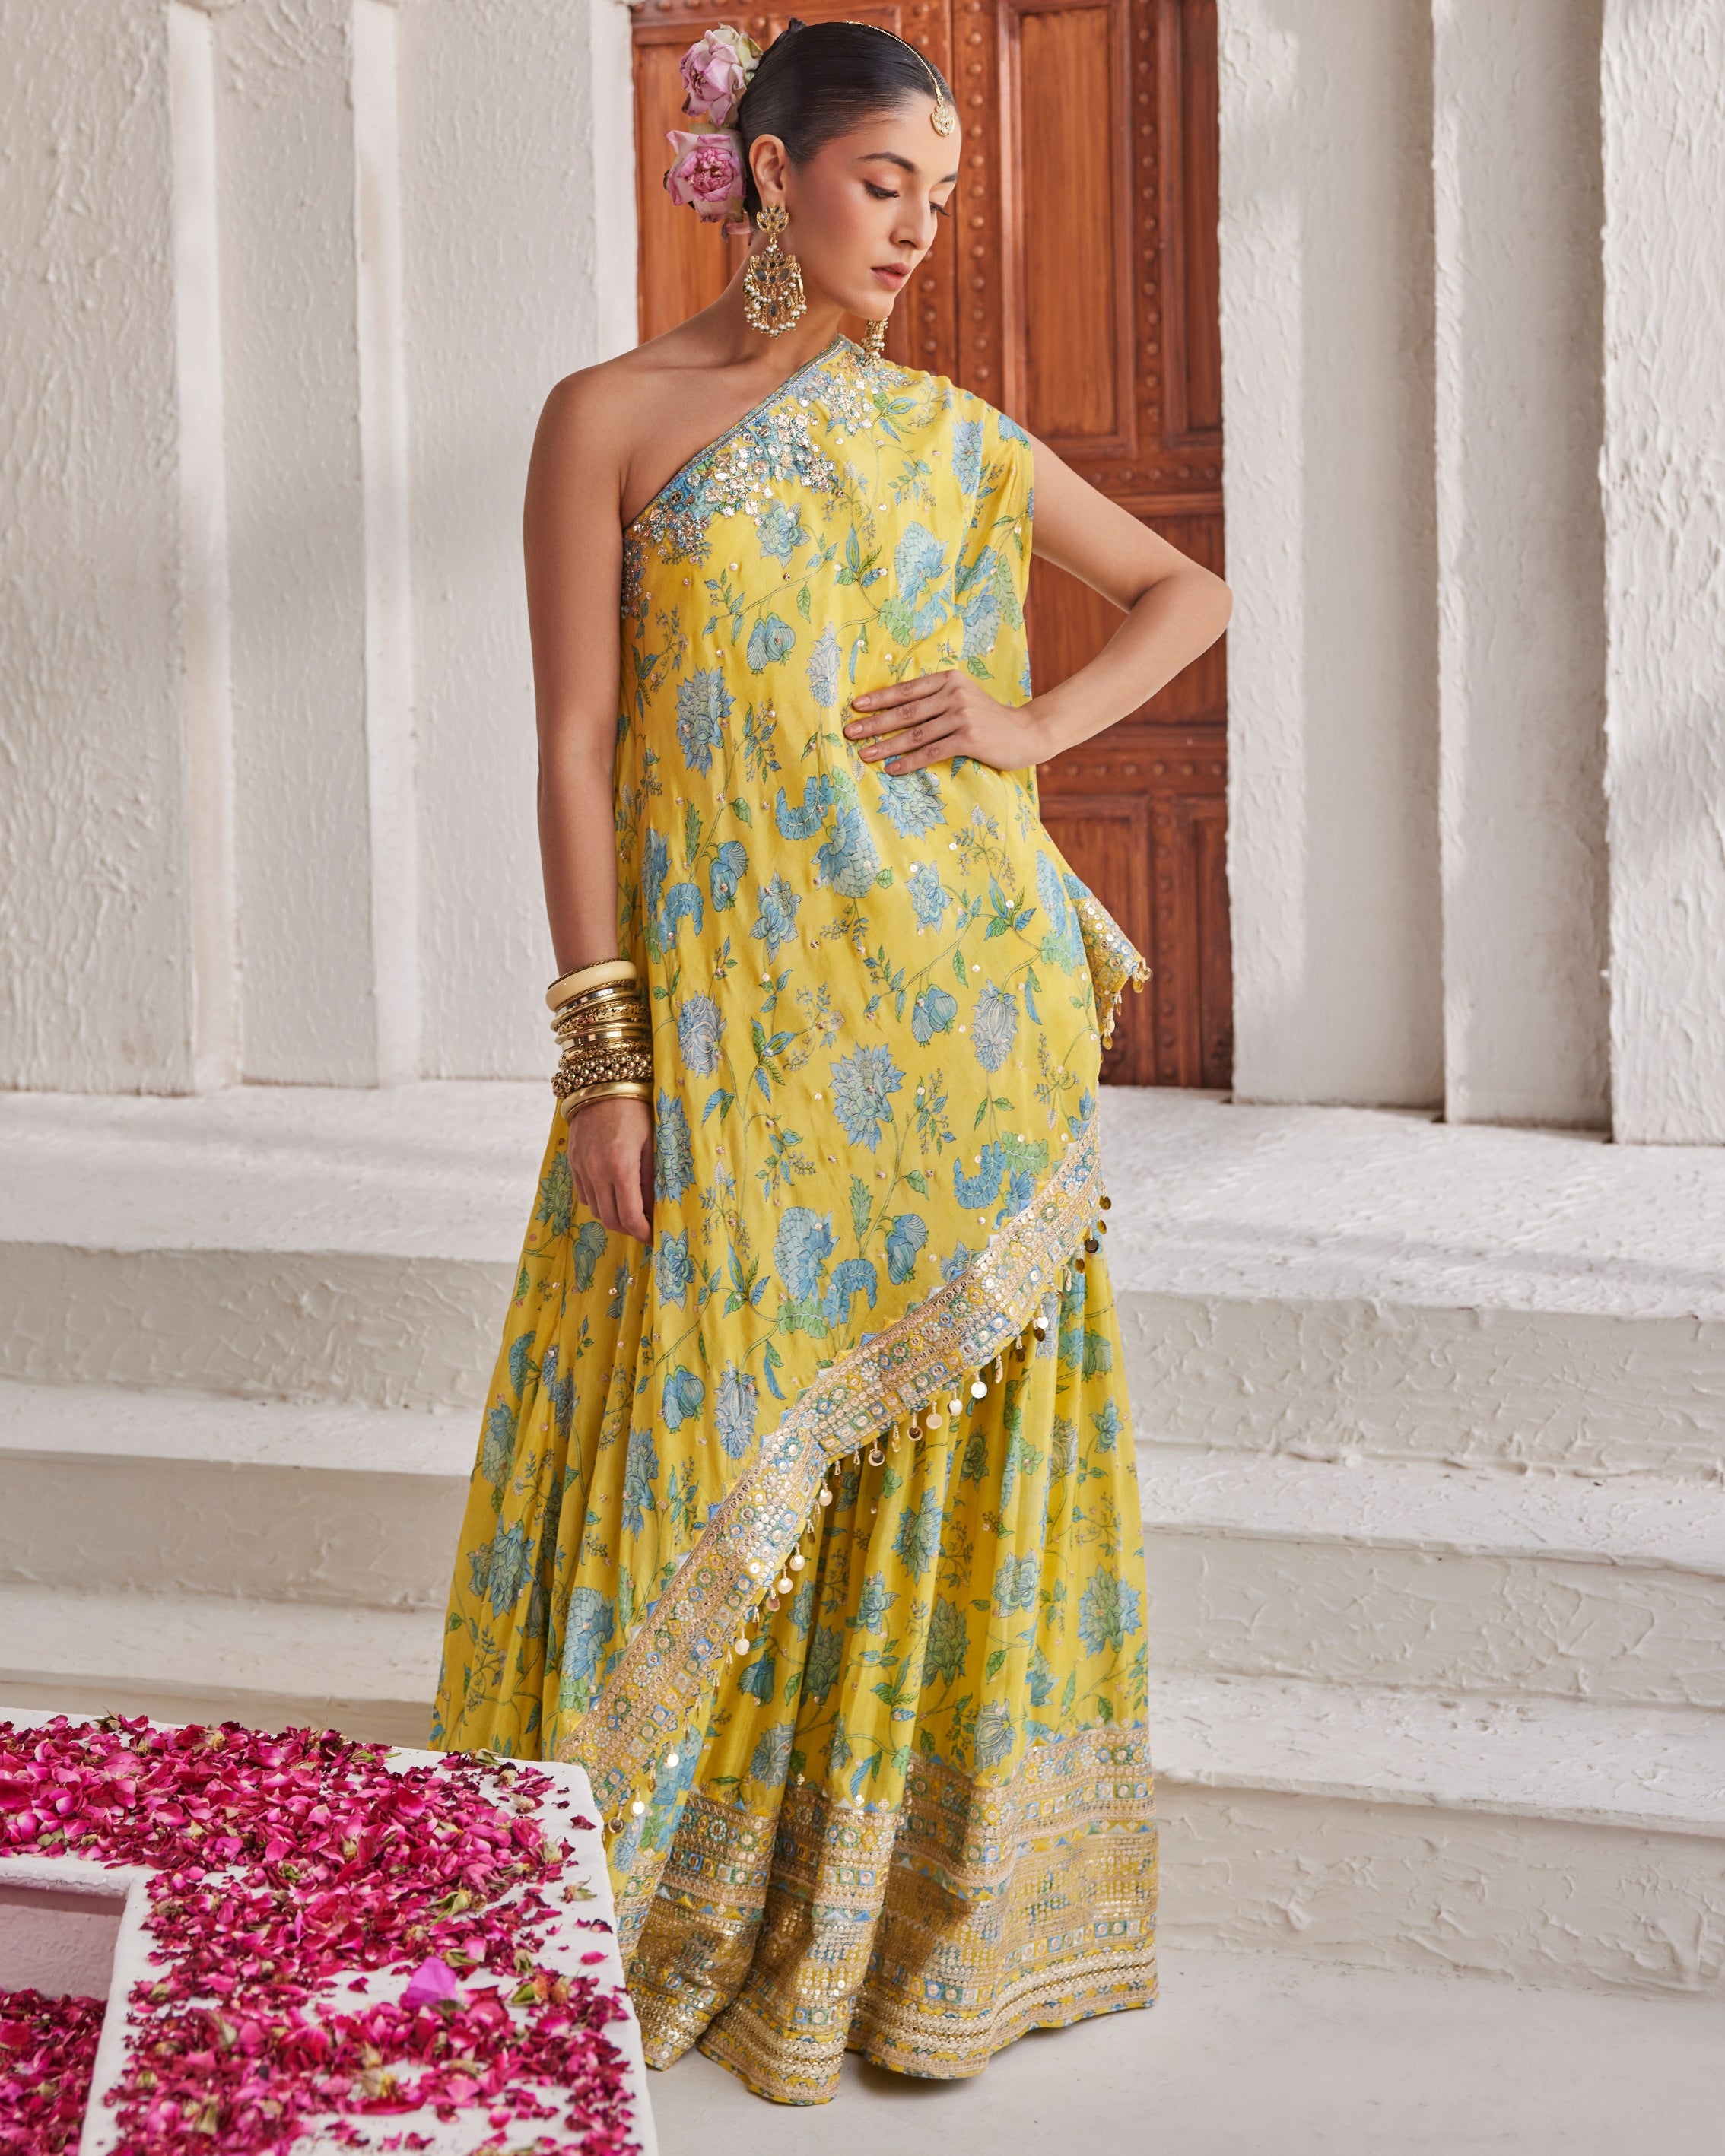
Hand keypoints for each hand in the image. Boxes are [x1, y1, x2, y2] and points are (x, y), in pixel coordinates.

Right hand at [566, 1095, 653, 1243]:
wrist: (603, 1084)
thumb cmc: (637, 1110)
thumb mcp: (652, 1143)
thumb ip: (652, 1179)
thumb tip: (656, 1209)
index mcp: (620, 1167)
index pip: (629, 1216)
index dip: (642, 1232)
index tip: (654, 1237)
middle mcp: (596, 1171)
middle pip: (610, 1219)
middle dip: (629, 1229)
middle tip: (645, 1228)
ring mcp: (582, 1168)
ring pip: (595, 1209)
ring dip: (614, 1217)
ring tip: (631, 1212)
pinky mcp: (574, 1162)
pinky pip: (585, 1194)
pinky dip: (600, 1202)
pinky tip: (614, 1195)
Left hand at [842, 670, 1047, 774]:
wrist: (1026, 732)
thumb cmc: (988, 719)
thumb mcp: (963, 698)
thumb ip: (935, 699)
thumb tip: (895, 712)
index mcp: (948, 680)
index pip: (906, 690)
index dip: (879, 699)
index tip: (855, 707)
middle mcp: (953, 694)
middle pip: (905, 712)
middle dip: (874, 724)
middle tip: (850, 733)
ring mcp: (961, 715)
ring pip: (915, 734)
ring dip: (886, 746)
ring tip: (865, 755)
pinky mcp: (969, 738)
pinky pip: (931, 751)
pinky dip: (909, 762)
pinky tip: (893, 769)